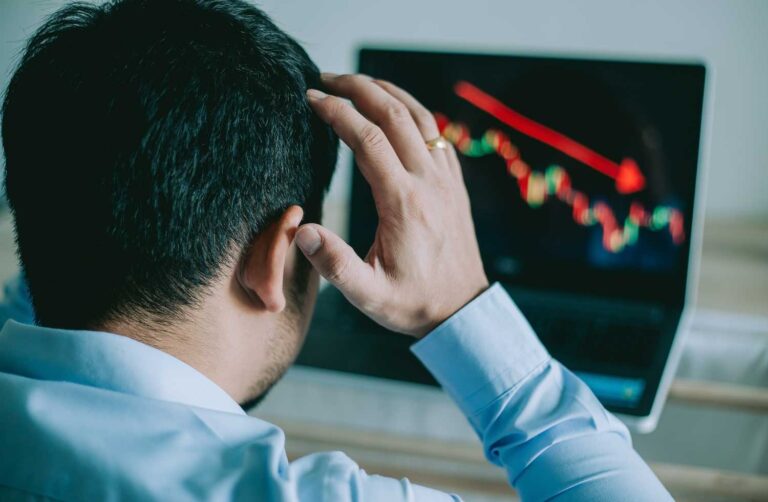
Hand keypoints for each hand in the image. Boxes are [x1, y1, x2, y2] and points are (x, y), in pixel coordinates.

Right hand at [296, 73, 488, 336]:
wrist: (462, 310)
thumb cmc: (414, 303)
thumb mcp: (369, 295)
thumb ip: (334, 264)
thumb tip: (301, 230)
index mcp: (404, 203)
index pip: (367, 140)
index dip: (337, 113)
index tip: (311, 98)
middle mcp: (428, 183)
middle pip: (394, 115)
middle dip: (358, 88)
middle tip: (326, 79)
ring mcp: (445, 179)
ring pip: (419, 116)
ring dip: (386, 92)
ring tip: (356, 83)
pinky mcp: (453, 183)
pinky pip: (435, 132)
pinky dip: (411, 110)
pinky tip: (394, 110)